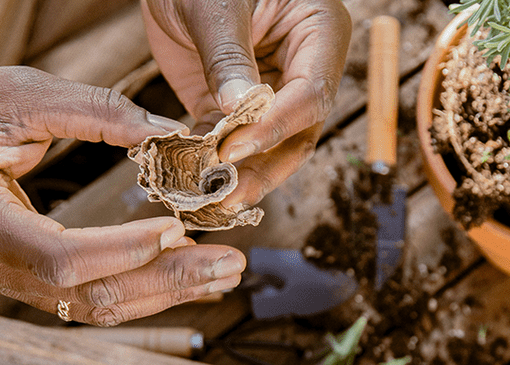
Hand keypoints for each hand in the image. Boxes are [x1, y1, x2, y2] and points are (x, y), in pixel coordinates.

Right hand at [0, 66, 245, 325]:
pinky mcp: (19, 279)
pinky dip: (136, 287)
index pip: (56, 258)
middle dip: (165, 283)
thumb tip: (166, 131)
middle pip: (86, 297)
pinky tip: (180, 274)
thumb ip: (90, 112)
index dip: (120, 250)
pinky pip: (83, 298)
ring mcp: (2, 279)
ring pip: (91, 307)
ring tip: (222, 275)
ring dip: (161, 294)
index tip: (176, 230)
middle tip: (229, 266)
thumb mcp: (13, 93)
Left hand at [141, 0, 350, 206]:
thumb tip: (239, 110)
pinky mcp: (233, 109)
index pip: (310, 93)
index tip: (234, 149)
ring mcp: (270, 92)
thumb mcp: (216, 5)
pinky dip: (210, 165)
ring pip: (269, 150)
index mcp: (319, 33)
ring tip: (210, 201)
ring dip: (240, 177)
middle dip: (264, 168)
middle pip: (298, 134)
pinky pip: (229, 144)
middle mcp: (303, 68)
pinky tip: (190, 183)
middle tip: (229, 196)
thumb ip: (227, 56)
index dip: (275, 126)